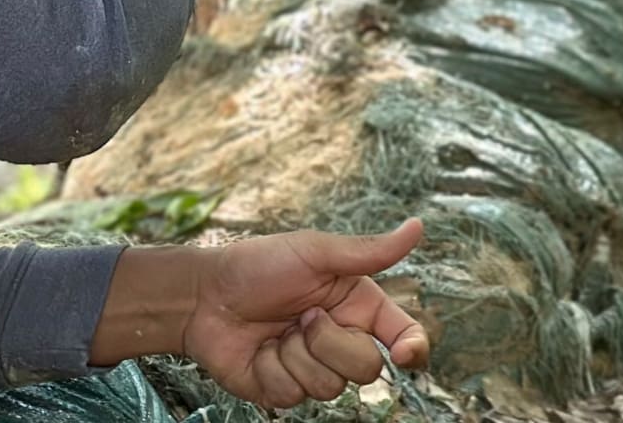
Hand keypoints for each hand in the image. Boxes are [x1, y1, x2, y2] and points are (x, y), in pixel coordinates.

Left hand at [184, 219, 429, 409]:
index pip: (403, 336)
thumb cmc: (259, 265)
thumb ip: (367, 250)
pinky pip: (293, 395)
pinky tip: (258, 349)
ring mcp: (312, 368)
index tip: (402, 355)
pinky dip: (271, 369)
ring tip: (277, 330)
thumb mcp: (314, 252)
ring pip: (330, 387)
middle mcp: (340, 340)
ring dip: (296, 355)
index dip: (412, 350)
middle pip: (367, 369)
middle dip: (330, 342)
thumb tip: (417, 227)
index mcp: (356, 306)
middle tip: (303, 315)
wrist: (205, 295)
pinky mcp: (283, 389)